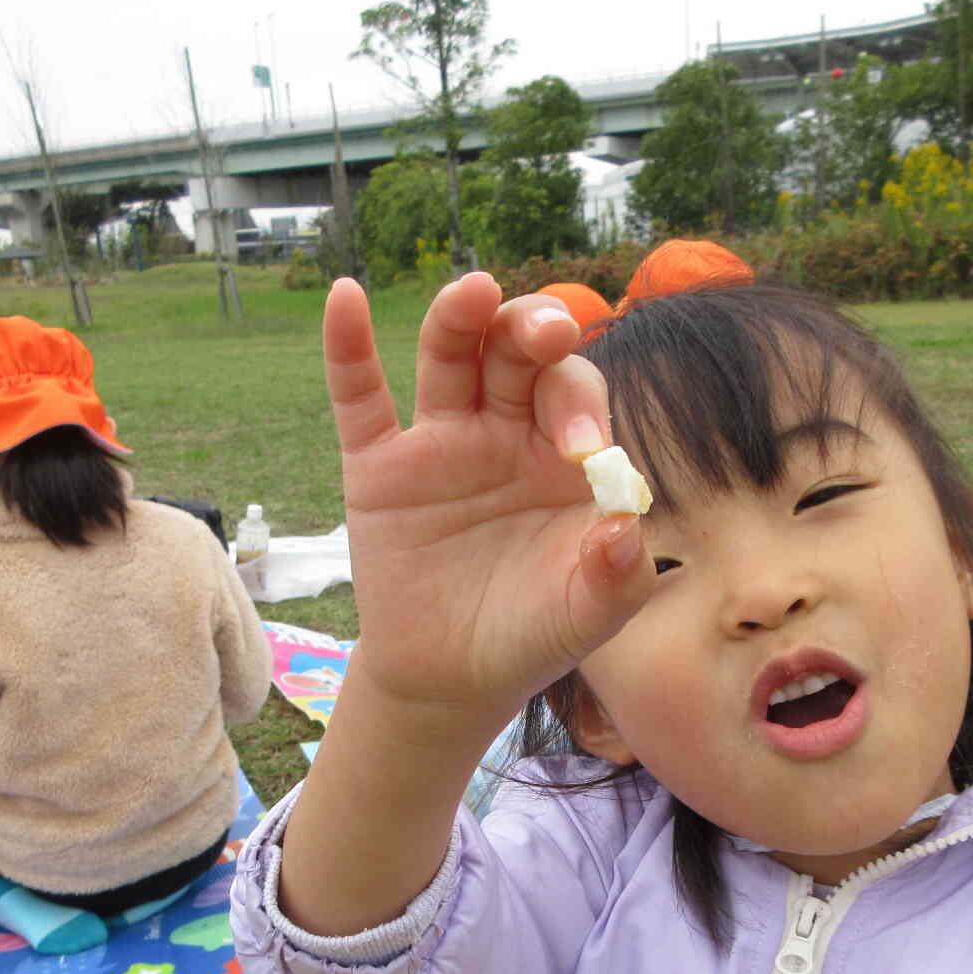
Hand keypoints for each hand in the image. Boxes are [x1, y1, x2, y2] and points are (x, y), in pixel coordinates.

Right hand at [322, 272, 652, 738]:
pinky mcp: (378, 466)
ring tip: (473, 292)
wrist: (451, 681)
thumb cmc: (531, 636)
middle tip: (544, 334)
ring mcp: (441, 442)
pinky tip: (346, 298)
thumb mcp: (588, 614)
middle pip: (517, 353)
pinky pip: (360, 397)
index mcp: (564, 455)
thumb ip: (619, 574)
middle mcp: (505, 432)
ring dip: (460, 317)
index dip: (579, 406)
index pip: (576, 394)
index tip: (581, 451)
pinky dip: (348, 347)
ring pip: (451, 357)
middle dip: (531, 331)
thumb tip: (626, 526)